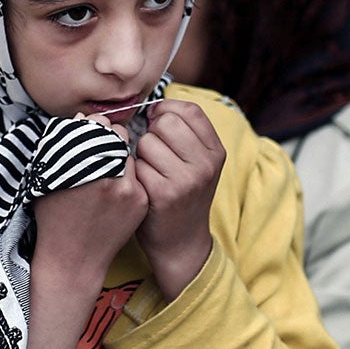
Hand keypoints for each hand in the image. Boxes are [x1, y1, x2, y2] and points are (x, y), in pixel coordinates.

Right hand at [32, 123, 147, 285]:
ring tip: (107, 170)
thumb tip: (85, 118)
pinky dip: (129, 176)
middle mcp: (109, 176)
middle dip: (112, 138)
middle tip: (102, 148)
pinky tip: (115, 188)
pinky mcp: (141, 202)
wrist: (73, 259)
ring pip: (131, 155)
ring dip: (122, 156)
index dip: (95, 127)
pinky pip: (138, 175)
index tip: (90, 133)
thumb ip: (64, 144)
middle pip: (120, 137)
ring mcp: (129, 190)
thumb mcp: (48, 176)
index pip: (100, 126)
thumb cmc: (54, 216)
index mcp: (83, 166)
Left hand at [133, 100, 224, 299]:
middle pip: (166, 123)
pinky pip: (136, 164)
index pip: (189, 110)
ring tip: (150, 172)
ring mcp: (186, 180)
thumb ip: (185, 134)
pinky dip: (133, 173)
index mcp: (216, 152)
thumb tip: (155, 105)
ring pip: (147, 142)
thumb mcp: (198, 164)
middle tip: (154, 154)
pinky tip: (143, 186)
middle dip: (152, 134)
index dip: (167, 110)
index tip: (157, 122)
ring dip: (140, 154)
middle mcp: (206, 164)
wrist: (181, 242)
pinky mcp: (164, 194)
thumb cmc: (182, 195)